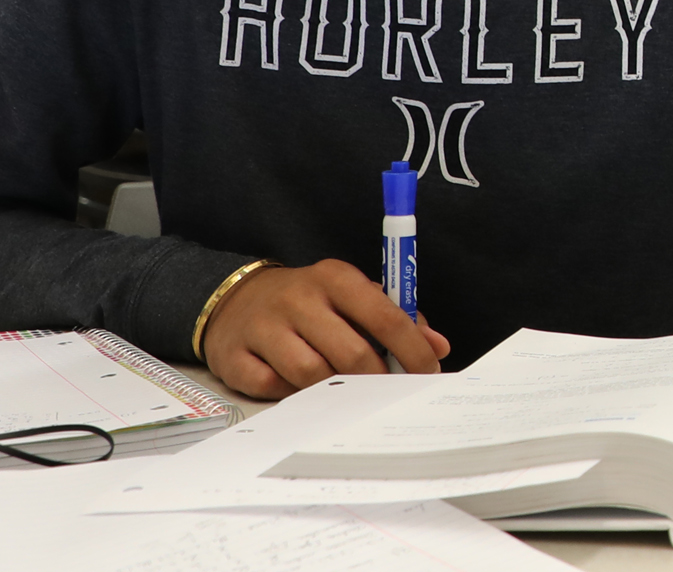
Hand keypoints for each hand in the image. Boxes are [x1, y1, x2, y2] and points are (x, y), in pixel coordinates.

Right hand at [204, 259, 452, 399]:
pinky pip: (272, 387)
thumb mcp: (353, 296)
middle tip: (385, 391)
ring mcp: (262, 327)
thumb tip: (438, 346)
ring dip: (332, 389)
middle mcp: (298, 298)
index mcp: (334, 278)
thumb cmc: (311, 303)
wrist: (236, 299)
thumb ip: (397, 318)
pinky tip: (297, 386)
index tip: (429, 374)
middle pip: (351, 354)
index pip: (386, 318)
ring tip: (340, 387)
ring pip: (311, 374)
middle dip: (375, 379)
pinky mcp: (233, 355)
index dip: (413, 351)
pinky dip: (290, 394)